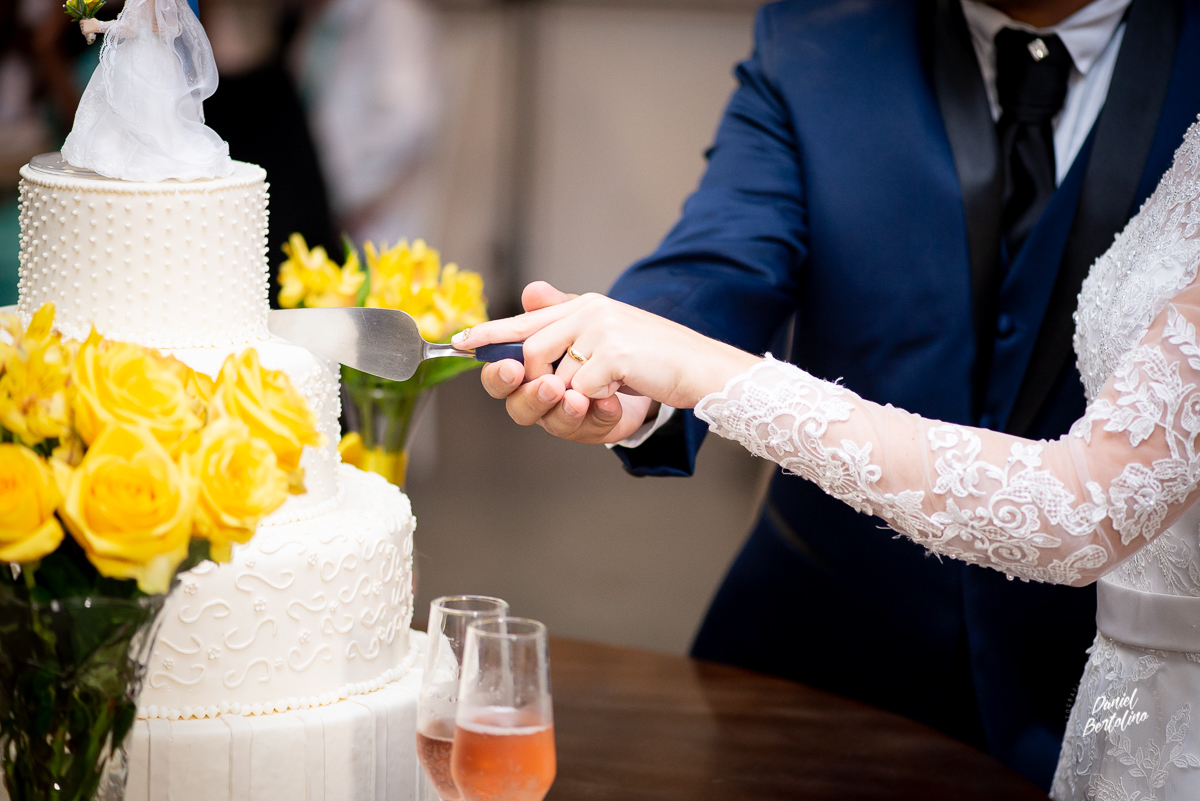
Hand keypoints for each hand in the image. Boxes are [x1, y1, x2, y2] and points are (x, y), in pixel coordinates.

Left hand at [456, 282, 760, 411]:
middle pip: (528, 352)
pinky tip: (618, 398)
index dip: (490, 332)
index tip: (460, 343)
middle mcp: (588, 311)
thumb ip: (570, 322)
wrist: (702, 369)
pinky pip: (580, 391)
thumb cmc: (655, 360)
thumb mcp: (609, 339)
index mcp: (583, 306)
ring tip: (597, 397)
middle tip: (559, 396)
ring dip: (568, 399)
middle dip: (531, 384)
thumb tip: (530, 290)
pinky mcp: (614, 354)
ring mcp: (601, 329)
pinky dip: (595, 405)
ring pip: (551, 375)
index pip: (526, 317)